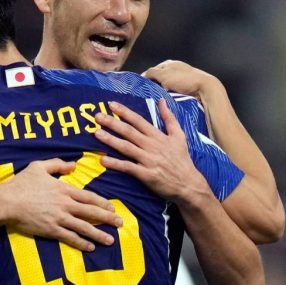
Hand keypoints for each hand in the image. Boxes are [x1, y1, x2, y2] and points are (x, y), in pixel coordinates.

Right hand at [0, 159, 123, 251]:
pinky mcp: (51, 230)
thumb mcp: (38, 167)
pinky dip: (81, 242)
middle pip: (92, 212)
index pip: (89, 197)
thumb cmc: (20, 184)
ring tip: (110, 240)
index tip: (113, 207)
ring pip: (84, 227)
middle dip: (108, 218)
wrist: (6, 202)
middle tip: (120, 223)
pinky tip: (90, 247)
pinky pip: (70, 237)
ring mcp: (59, 218)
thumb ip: (57, 165)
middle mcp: (65, 204)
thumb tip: (73, 165)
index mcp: (64, 189)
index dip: (103, 203)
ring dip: (99, 234)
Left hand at [95, 99, 209, 205]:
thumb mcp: (179, 136)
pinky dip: (116, 164)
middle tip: (97, 116)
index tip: (111, 105)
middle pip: (129, 132)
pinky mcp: (147, 175)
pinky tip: (103, 160)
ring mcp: (149, 160)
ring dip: (111, 140)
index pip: (138, 121)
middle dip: (112, 123)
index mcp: (158, 136)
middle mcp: (152, 146)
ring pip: (127, 148)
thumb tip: (162, 100)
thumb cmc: (181, 159)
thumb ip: (169, 118)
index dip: (124, 112)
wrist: (188, 184)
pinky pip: (129, 168)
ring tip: (96, 134)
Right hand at [143, 59, 218, 98]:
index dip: (147, 79)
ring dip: (162, 92)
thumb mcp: (163, 74)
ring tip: (160, 98)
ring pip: (166, 86)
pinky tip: (169, 99)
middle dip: (155, 86)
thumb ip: (151, 73)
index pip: (152, 70)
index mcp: (170, 63)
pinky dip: (170, 95)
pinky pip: (174, 92)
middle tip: (151, 94)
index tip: (143, 88)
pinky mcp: (187, 88)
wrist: (205, 89)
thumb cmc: (184, 80)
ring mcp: (181, 79)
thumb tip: (143, 76)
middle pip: (159, 79)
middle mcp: (175, 69)